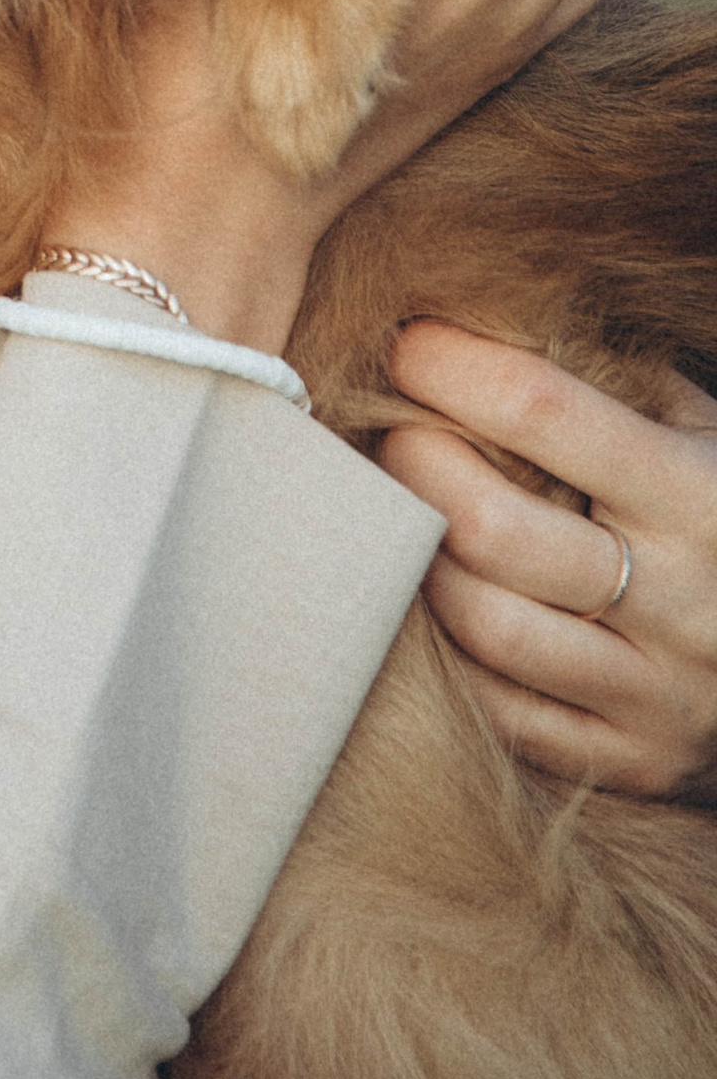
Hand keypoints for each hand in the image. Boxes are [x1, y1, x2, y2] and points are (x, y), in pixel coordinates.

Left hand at [382, 324, 716, 799]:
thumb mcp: (703, 428)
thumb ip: (605, 377)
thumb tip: (467, 317)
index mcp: (703, 496)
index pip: (541, 410)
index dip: (451, 366)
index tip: (407, 343)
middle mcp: (686, 603)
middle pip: (493, 528)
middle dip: (416, 464)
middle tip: (394, 433)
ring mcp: (661, 694)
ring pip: (487, 626)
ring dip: (421, 560)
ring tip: (411, 517)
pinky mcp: (636, 761)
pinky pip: (502, 711)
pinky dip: (450, 651)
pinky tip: (441, 597)